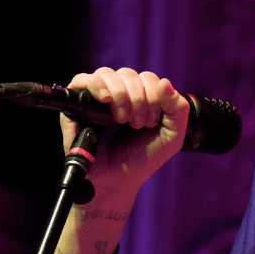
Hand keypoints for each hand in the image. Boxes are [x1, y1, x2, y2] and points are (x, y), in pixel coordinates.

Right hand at [61, 67, 190, 190]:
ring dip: (120, 95)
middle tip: (137, 125)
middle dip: (138, 99)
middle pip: (128, 74)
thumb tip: (164, 82)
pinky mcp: (77, 105)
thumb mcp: (171, 136)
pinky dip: (95, 85)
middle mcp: (119, 93)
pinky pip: (82, 80)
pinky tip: (105, 99)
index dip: (153, 96)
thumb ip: (177, 109)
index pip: (148, 78)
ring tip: (121, 120)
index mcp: (141, 97)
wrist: (118, 179)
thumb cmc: (142, 158)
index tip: (151, 122)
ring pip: (107, 74)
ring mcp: (97, 98)